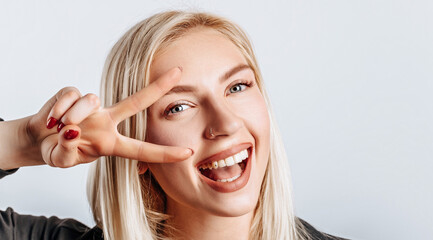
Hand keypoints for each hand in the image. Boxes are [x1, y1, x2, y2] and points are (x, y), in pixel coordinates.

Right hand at [30, 67, 190, 168]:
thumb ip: (67, 150)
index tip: (189, 152)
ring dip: (73, 116)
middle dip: (159, 87)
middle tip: (179, 72)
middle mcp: (107, 122)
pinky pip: (72, 94)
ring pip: (92, 100)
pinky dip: (59, 108)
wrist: (38, 139)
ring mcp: (93, 107)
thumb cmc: (59, 151)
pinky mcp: (74, 94)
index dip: (165, 153)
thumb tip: (72, 131)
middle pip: (137, 102)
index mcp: (111, 143)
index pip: (143, 149)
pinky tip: (51, 118)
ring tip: (59, 128)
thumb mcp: (62, 160)